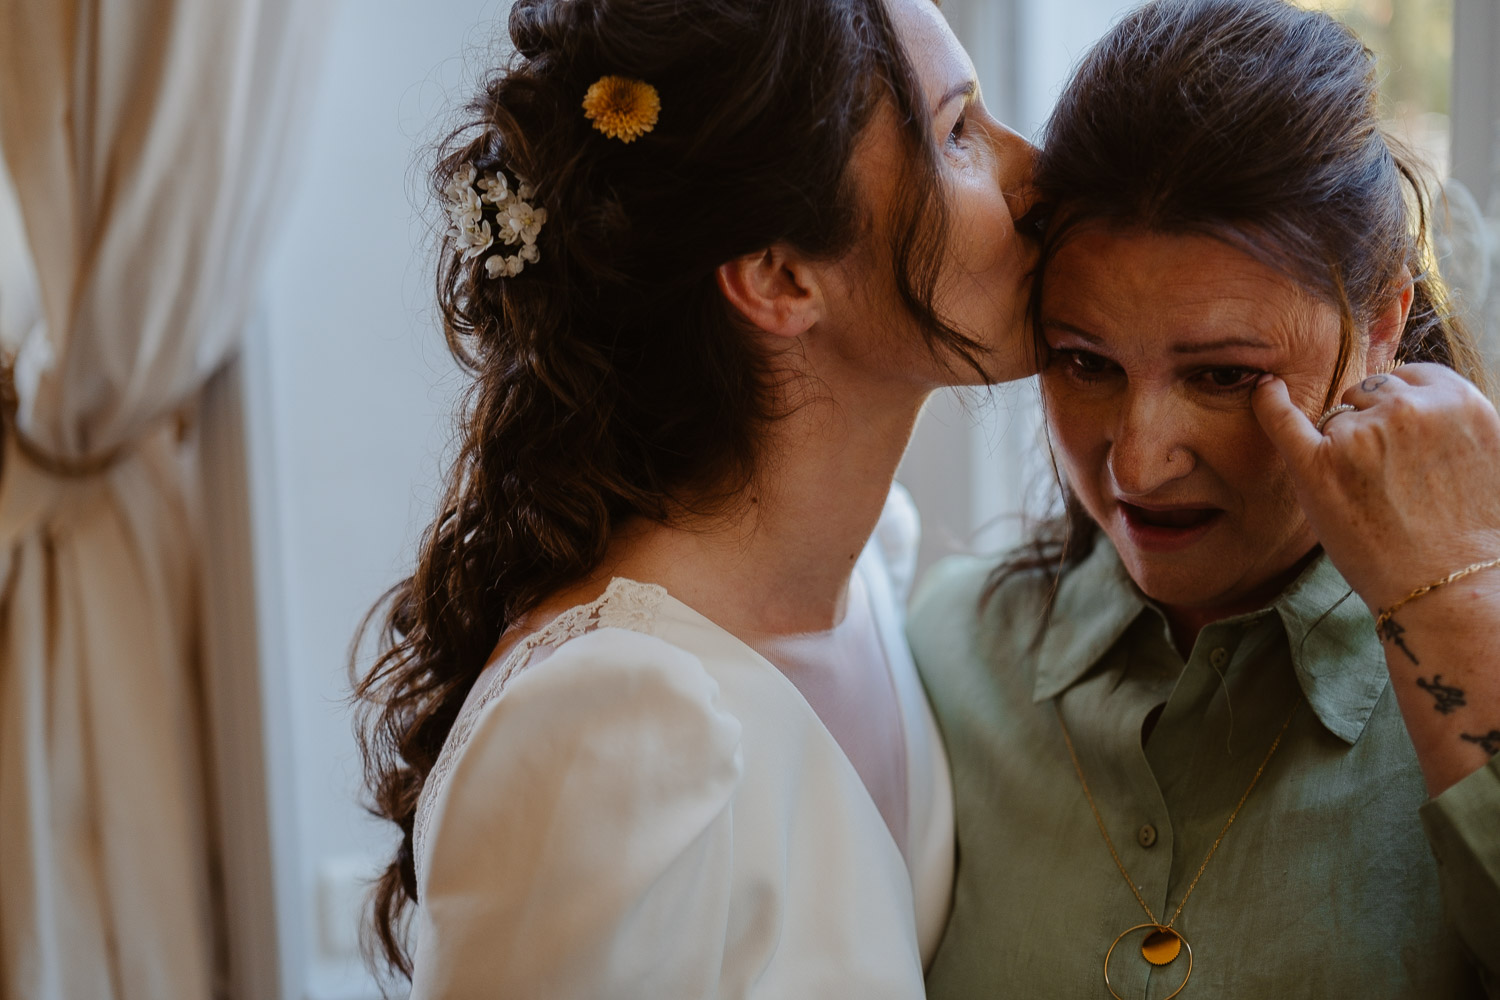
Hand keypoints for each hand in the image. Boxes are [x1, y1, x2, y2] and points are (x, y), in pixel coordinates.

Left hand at [1251, 363, 1499, 610]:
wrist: (1450, 588)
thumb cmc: (1467, 531)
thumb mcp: (1484, 452)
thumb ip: (1448, 418)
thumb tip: (1413, 392)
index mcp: (1457, 399)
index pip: (1409, 378)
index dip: (1400, 409)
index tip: (1404, 443)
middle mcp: (1408, 407)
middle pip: (1370, 393)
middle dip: (1373, 425)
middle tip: (1390, 480)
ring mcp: (1360, 434)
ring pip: (1338, 418)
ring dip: (1344, 446)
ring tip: (1372, 496)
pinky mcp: (1318, 465)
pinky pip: (1283, 418)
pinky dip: (1269, 402)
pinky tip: (1265, 390)